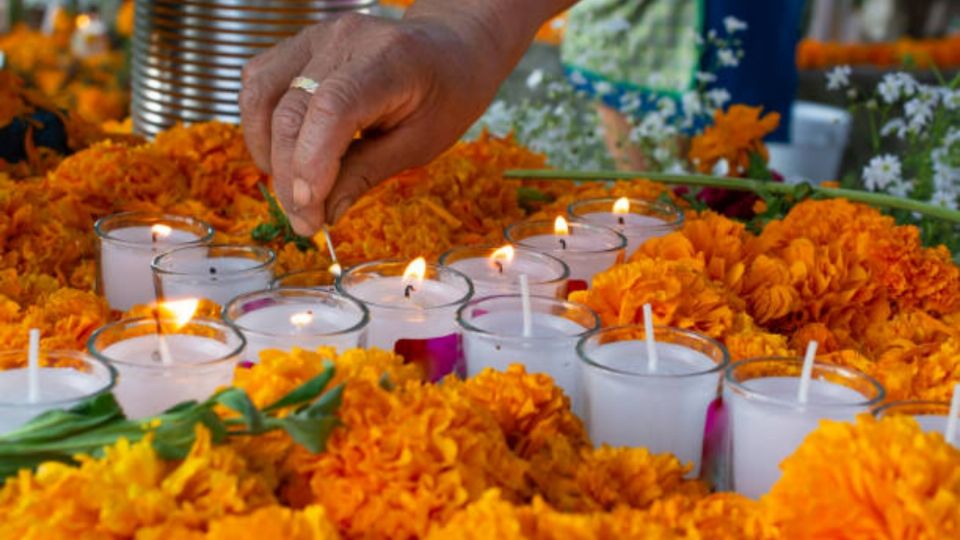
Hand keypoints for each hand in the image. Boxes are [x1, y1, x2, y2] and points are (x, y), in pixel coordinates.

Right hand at [239, 13, 510, 234]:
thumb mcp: (421, 144)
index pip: (332, 108)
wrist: (448, 50)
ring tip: (295, 191)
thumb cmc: (444, 95)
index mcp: (390, 60)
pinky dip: (262, 127)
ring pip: (262, 96)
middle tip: (306, 222)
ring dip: (268, 154)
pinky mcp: (298, 44)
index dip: (311, 164)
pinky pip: (259, 84)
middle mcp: (345, 40)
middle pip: (292, 110)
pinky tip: (285, 156)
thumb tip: (324, 212)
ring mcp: (316, 36)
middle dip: (291, 177)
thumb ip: (367, 173)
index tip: (310, 212)